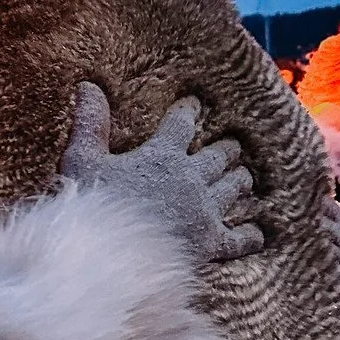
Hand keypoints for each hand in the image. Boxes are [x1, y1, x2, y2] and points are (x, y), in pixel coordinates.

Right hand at [61, 82, 262, 268]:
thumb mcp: (83, 159)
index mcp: (163, 156)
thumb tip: (88, 85)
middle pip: (218, 157)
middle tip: (232, 145)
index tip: (194, 104)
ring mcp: (205, 211)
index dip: (188, 112)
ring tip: (243, 177)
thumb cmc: (95, 205)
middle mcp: (191, 179)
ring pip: (234, 188)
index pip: (181, 125)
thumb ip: (90, 123)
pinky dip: (249, 235)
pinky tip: (256, 234)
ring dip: (239, 180)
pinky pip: (239, 238)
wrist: (113, 254)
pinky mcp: (212, 243)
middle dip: (226, 149)